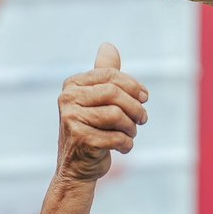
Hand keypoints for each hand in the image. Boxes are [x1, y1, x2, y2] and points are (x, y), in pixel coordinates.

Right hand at [56, 43, 148, 182]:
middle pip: (115, 94)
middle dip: (136, 108)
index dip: (134, 86)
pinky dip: (126, 143)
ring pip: (117, 115)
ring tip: (131, 134)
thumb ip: (105, 73)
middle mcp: (67, 99)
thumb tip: (108, 45)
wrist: (76, 168)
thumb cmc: (92, 129)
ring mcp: (71, 119)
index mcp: (72, 84)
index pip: (112, 76)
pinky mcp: (80, 139)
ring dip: (132, 128)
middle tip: (143, 119)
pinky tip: (124, 147)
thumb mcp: (97, 99)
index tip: (145, 98)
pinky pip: (116, 137)